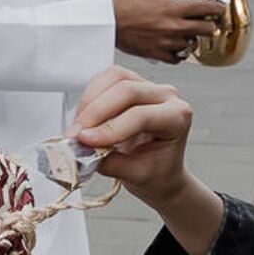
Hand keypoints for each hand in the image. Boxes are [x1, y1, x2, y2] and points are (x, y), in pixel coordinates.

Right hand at [70, 65, 193, 205]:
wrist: (161, 171)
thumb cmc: (157, 172)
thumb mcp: (137, 176)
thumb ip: (109, 163)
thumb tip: (82, 151)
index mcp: (178, 117)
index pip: (141, 116)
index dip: (110, 128)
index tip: (85, 141)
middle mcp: (166, 96)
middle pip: (127, 90)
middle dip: (95, 113)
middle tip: (76, 135)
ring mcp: (149, 86)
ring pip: (115, 78)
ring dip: (90, 101)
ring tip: (78, 127)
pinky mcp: (131, 82)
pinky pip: (106, 79)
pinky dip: (89, 97)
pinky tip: (83, 118)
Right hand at [112, 0, 221, 63]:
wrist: (108, 21)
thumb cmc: (126, 0)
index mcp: (174, 8)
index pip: (207, 9)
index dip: (218, 7)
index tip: (220, 7)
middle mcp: (174, 27)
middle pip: (206, 30)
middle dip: (211, 24)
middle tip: (208, 21)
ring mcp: (166, 43)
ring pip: (193, 45)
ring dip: (196, 39)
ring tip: (192, 33)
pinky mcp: (157, 54)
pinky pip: (178, 58)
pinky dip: (182, 53)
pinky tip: (179, 46)